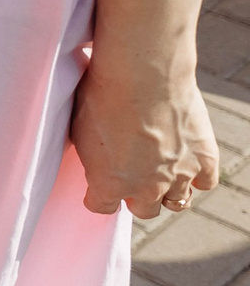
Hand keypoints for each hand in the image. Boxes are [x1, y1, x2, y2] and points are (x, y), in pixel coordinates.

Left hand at [71, 52, 220, 218]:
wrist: (142, 75)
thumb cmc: (102, 94)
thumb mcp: (78, 128)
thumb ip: (90, 153)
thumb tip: (93, 156)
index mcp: (109, 183)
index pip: (102, 207)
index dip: (98, 197)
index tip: (97, 189)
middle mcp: (145, 188)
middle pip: (144, 210)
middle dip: (136, 198)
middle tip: (133, 180)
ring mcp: (178, 175)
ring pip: (178, 202)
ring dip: (169, 192)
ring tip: (162, 176)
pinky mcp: (204, 159)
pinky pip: (206, 182)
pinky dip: (198, 175)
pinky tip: (188, 163)